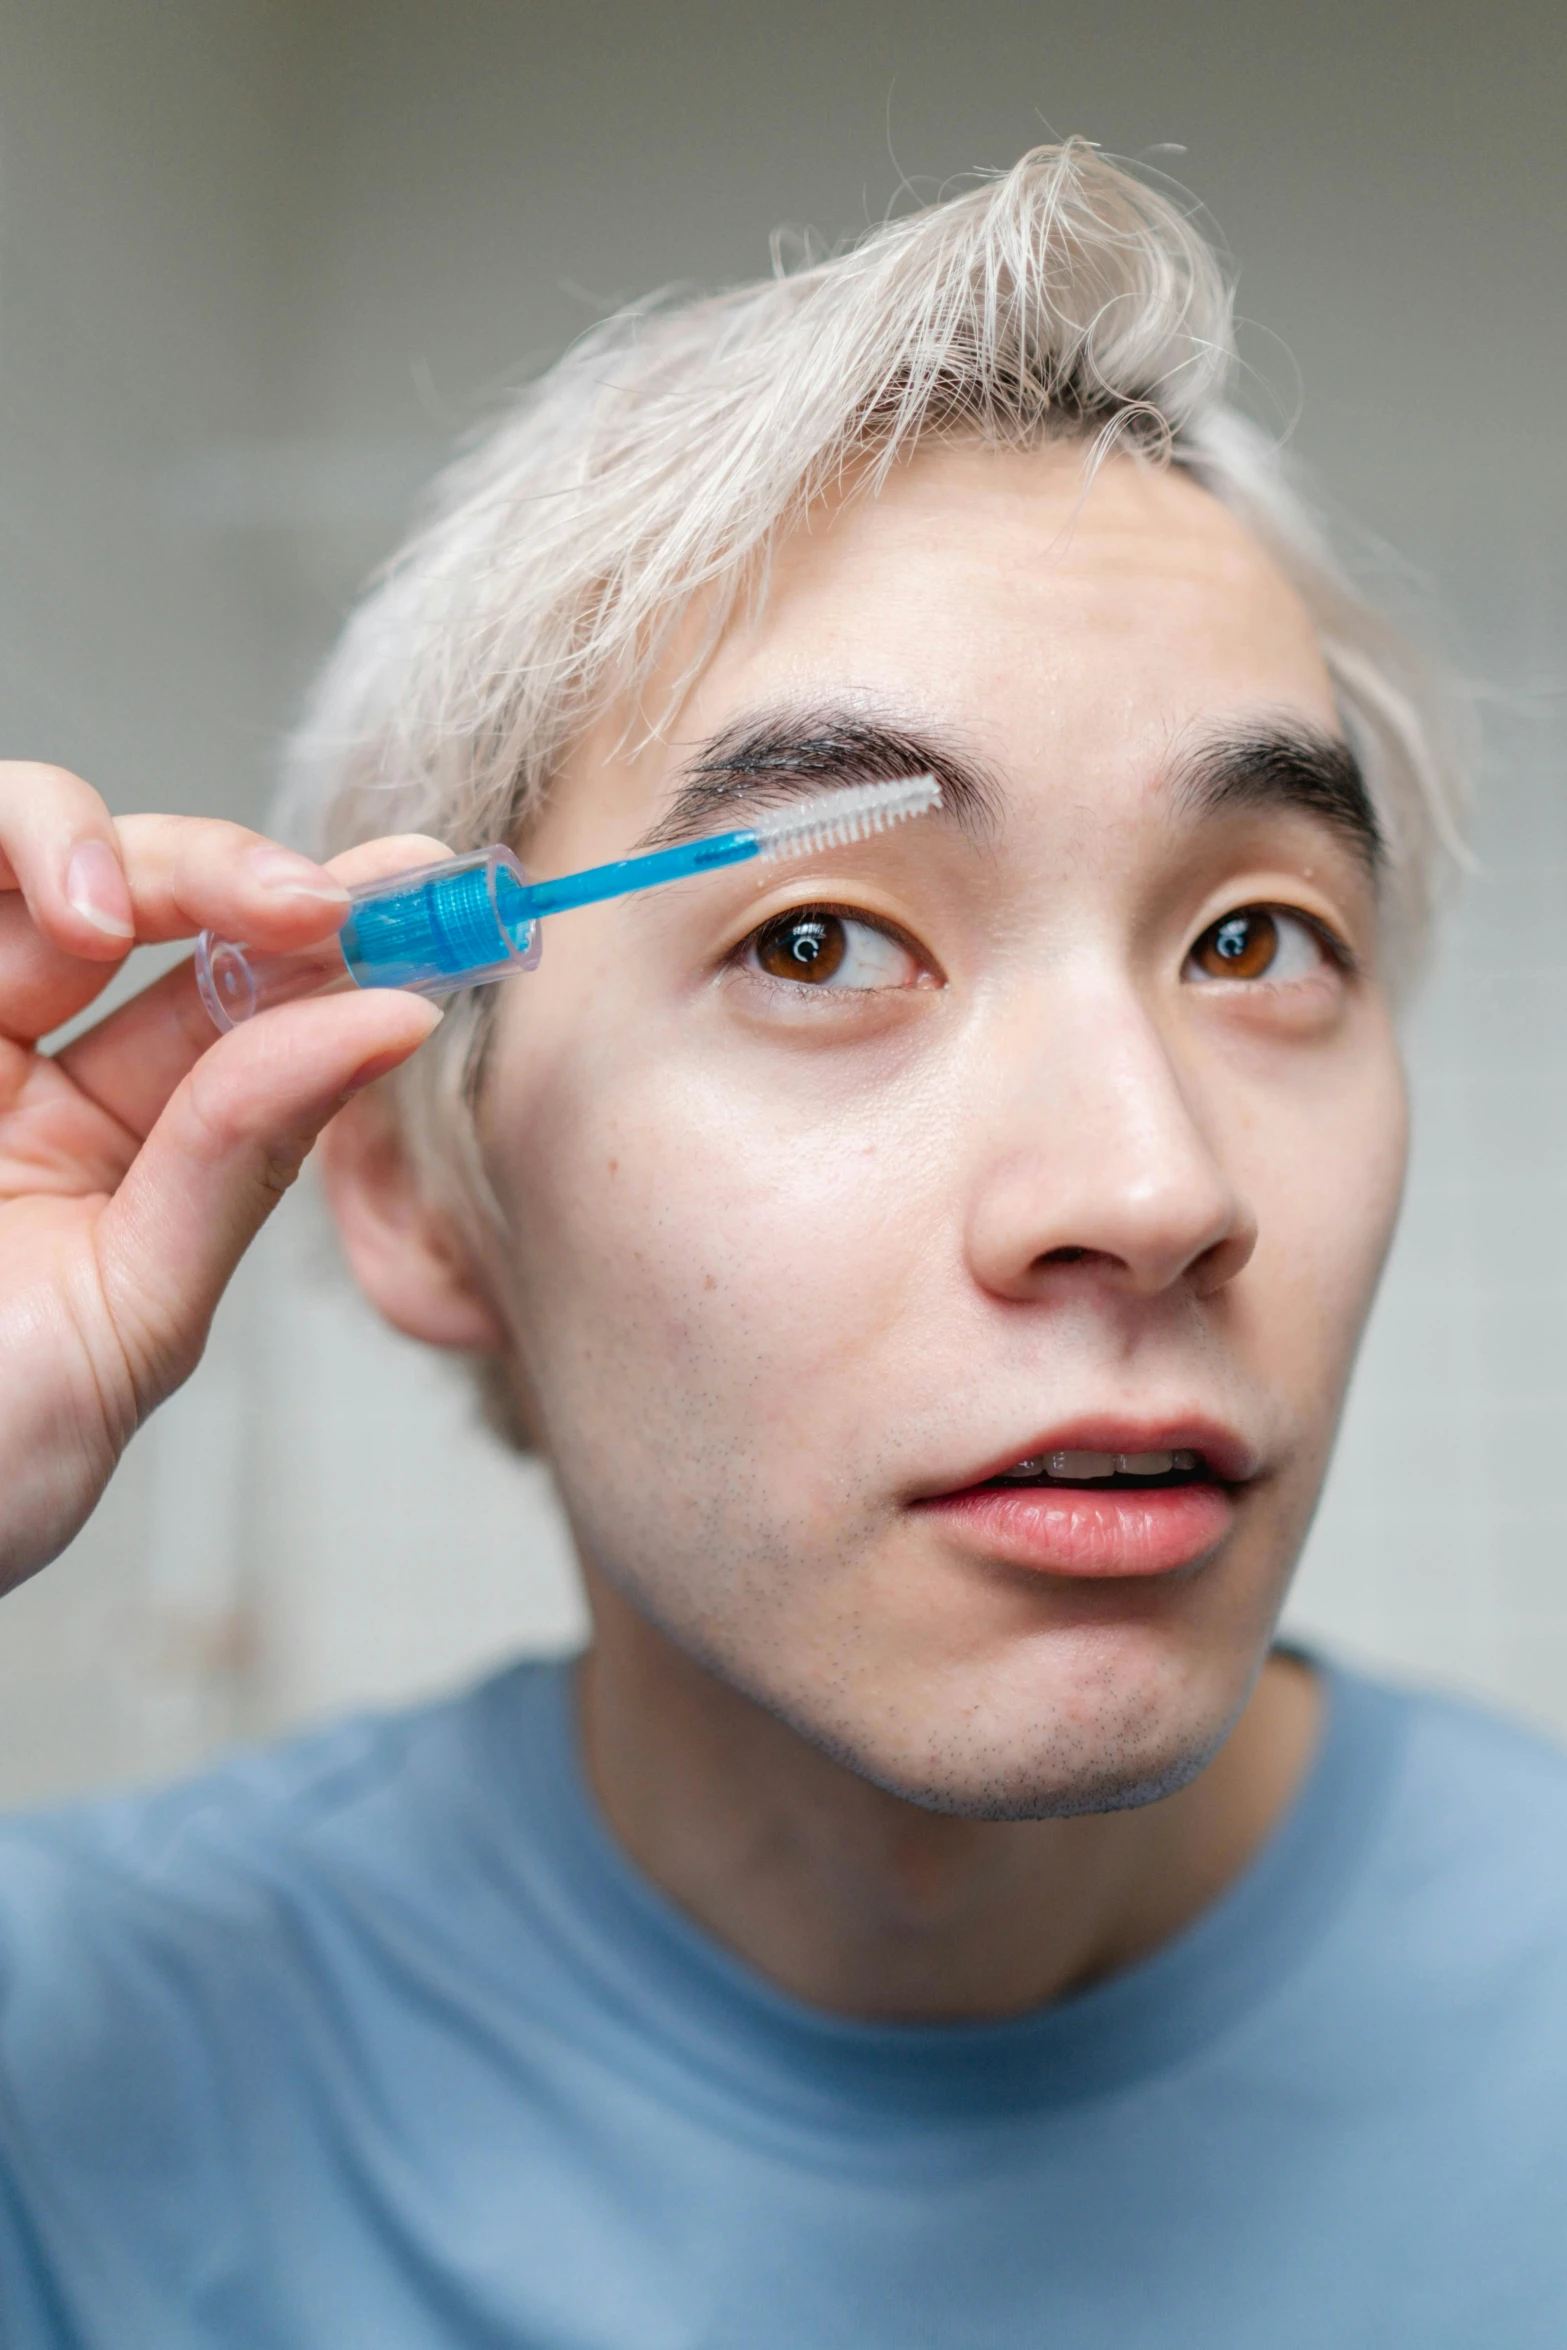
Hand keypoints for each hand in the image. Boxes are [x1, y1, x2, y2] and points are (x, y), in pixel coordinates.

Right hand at [0, 762, 445, 1592]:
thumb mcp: (136, 1311)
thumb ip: (243, 1156)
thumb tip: (392, 1020)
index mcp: (112, 1144)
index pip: (232, 1001)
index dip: (326, 930)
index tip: (416, 886)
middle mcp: (19, 1069)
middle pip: (137, 892)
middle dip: (227, 871)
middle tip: (304, 905)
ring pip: (15, 848)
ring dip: (83, 841)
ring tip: (105, 914)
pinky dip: (8, 851)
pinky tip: (59, 911)